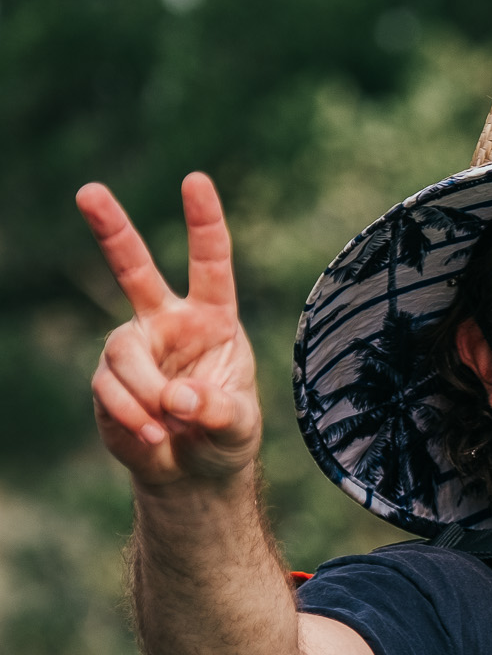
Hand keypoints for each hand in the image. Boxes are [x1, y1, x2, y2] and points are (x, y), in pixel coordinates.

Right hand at [76, 172, 260, 488]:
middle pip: (133, 268)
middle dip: (111, 229)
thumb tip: (178, 398)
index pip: (210, 265)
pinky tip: (152, 437)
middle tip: (88, 191)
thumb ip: (218, 409)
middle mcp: (166, 323)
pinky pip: (111, 391)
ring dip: (147, 394)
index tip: (195, 182)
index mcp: (212, 319)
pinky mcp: (107, 379)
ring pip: (124, 354)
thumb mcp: (239, 426)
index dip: (204, 224)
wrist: (192, 472)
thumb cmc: (225, 436)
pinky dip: (133, 418)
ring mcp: (133, 348)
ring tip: (167, 427)